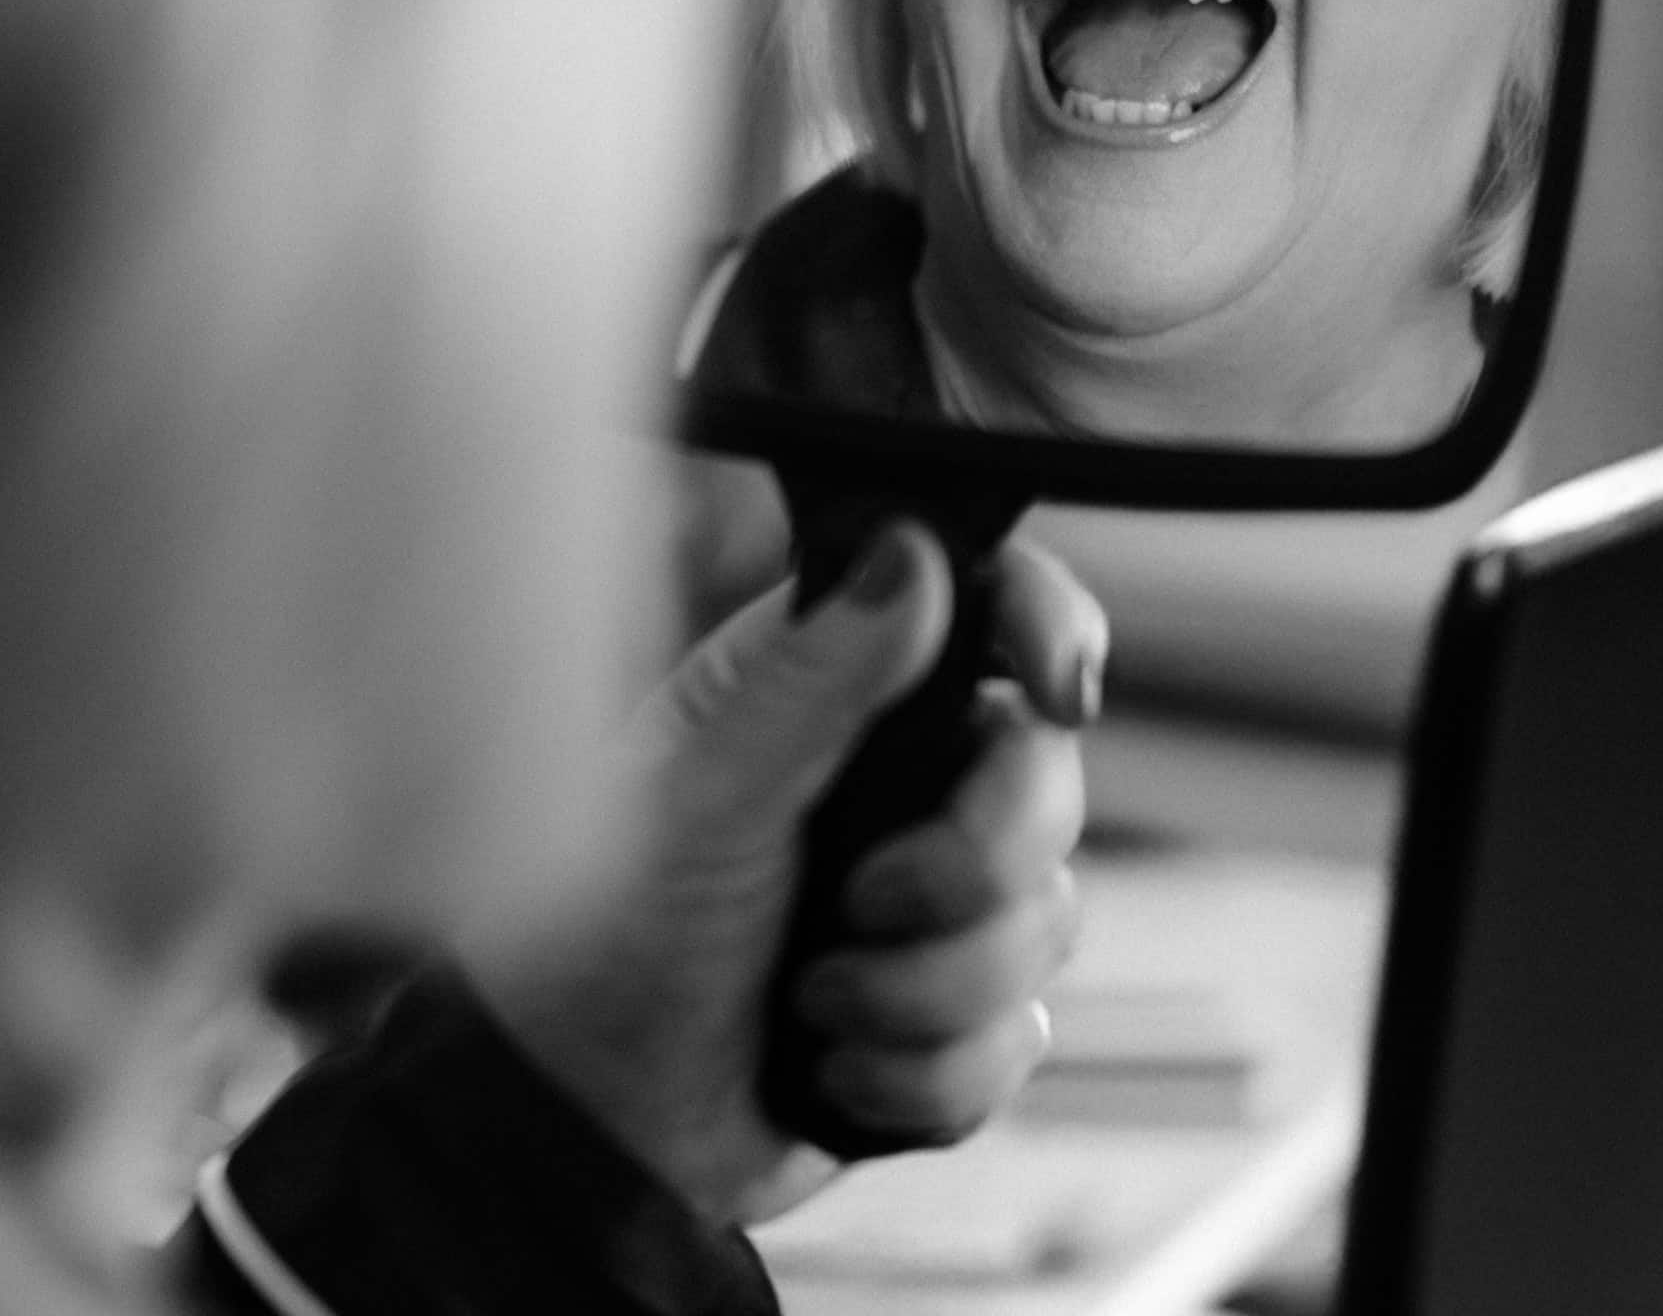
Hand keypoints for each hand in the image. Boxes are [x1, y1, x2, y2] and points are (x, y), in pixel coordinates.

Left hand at [481, 520, 1105, 1228]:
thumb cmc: (600, 936)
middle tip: (862, 901)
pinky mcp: (945, 1016)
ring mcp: (930, 901)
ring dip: (926, 990)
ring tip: (812, 1001)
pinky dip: (923, 1074)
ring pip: (1045, 921)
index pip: (985, 612)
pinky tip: (833, 1068)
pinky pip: (1018, 1038)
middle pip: (1046, 780)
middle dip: (971, 866)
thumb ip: (815, 676)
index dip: (1046, 630)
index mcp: (834, 688)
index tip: (1060, 690)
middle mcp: (898, 779)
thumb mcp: (701, 793)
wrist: (584, 1130)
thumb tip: (911, 551)